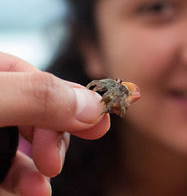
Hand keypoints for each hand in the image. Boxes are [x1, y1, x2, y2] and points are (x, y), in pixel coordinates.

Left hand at [0, 52, 109, 195]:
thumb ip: (37, 96)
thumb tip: (94, 106)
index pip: (41, 80)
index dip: (72, 103)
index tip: (97, 128)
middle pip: (39, 112)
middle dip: (55, 139)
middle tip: (53, 165)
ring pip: (26, 143)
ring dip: (40, 167)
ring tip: (39, 188)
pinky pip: (10, 164)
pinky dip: (24, 179)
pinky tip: (29, 190)